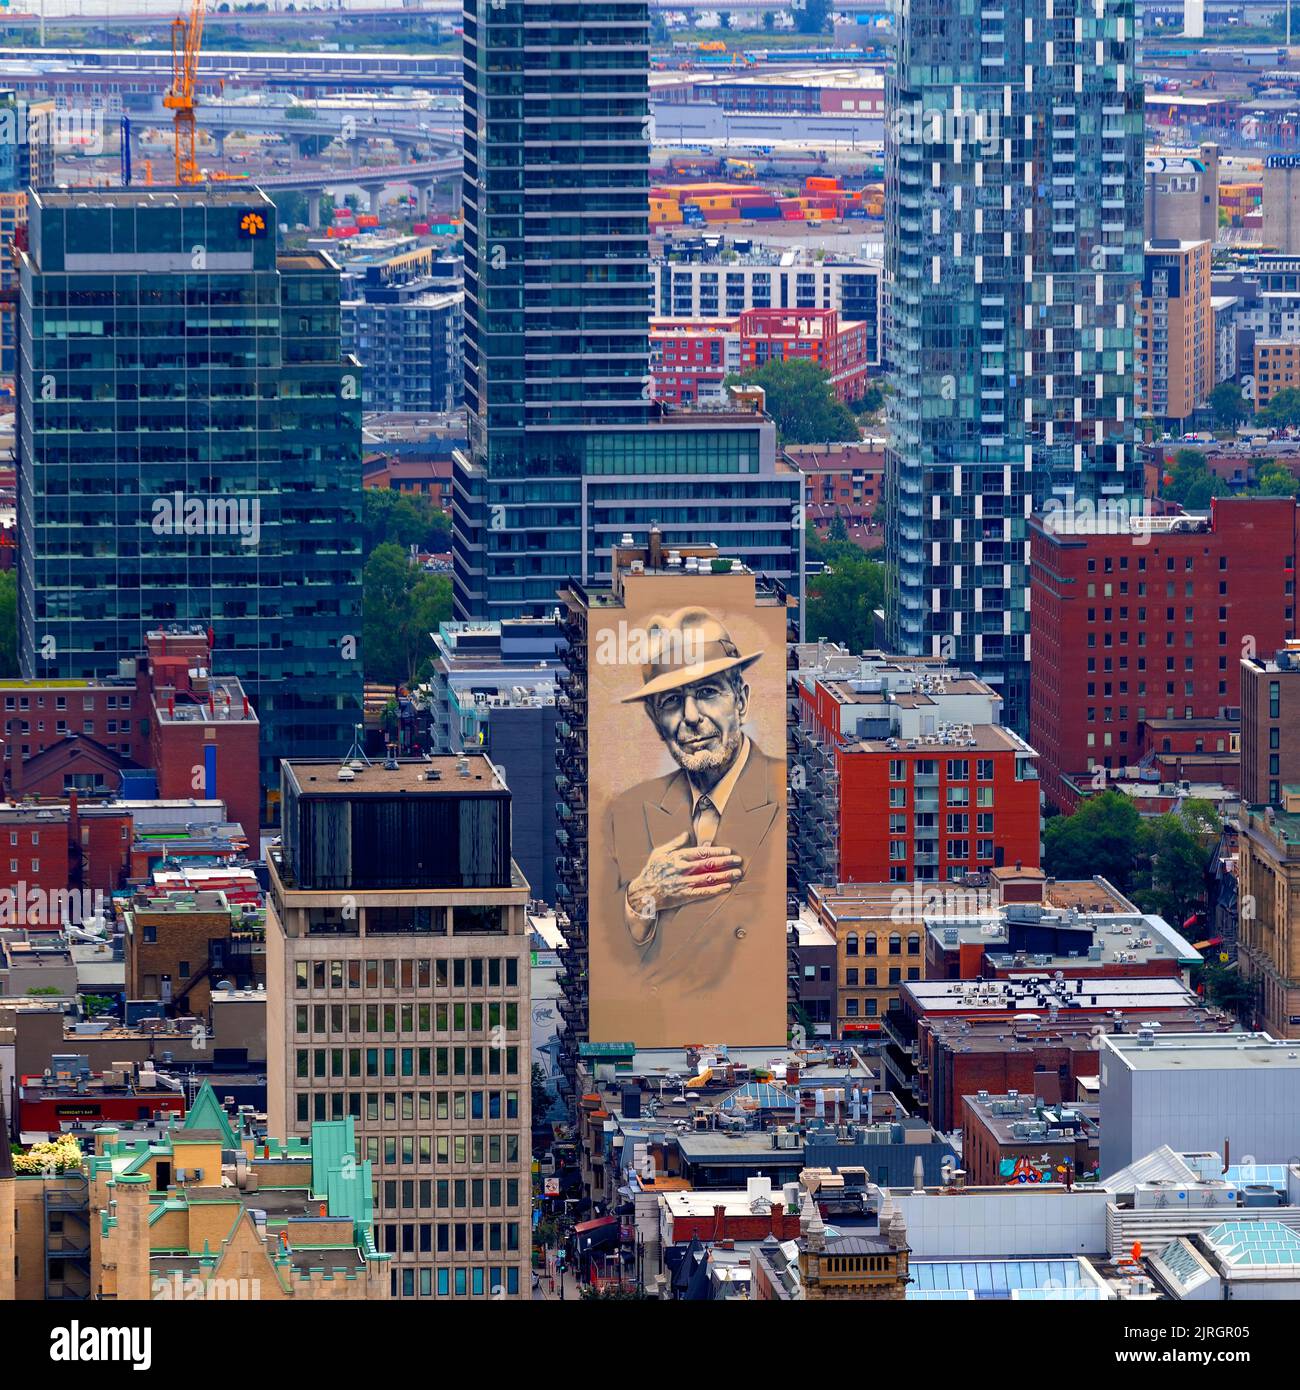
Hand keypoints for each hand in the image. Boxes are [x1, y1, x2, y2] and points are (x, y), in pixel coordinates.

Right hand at [626, 830, 742, 924]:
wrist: (643, 892)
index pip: (702, 852)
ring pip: (709, 878)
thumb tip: (686, 834)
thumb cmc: (652, 871)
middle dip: (725, 862)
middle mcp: (683, 869)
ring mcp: (684, 883)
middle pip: (709, 864)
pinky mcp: (685, 895)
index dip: (717, 851)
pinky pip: (704, 892)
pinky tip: (727, 887)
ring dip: (725, 875)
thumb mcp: (660, 852)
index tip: (728, 851)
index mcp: (678, 857)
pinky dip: (716, 890)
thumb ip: (675, 843)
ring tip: (737, 873)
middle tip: (738, 861)